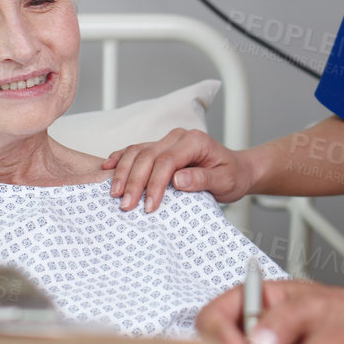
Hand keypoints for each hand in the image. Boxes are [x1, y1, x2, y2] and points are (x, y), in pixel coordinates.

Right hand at [102, 128, 253, 211]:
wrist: (237, 169)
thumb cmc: (232, 175)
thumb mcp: (225, 181)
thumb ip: (202, 180)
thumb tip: (178, 180)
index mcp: (195, 141)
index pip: (167, 161)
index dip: (155, 184)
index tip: (149, 206)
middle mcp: (178, 137)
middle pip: (148, 156)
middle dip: (134, 182)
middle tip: (126, 206)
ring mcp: (167, 140)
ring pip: (137, 152)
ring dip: (123, 172)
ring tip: (115, 195)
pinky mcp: (159, 148)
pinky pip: (135, 150)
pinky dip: (120, 158)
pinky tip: (107, 168)